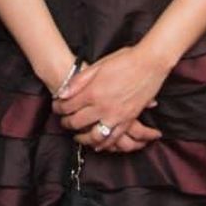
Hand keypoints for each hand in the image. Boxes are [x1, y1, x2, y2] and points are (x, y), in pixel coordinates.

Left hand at [53, 45, 167, 151]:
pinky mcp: (129, 120)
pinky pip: (115, 139)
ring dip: (83, 139)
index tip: (56, 107)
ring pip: (95, 136)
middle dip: (67, 124)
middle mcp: (103, 107)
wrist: (150, 63)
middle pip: (78, 123)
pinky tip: (98, 145)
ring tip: (77, 137)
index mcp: (93, 92)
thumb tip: (63, 93)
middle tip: (63, 122)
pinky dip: (105, 144)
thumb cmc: (124, 60)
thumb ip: (79, 81)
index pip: (68, 106)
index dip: (58, 108)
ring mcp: (117, 116)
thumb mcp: (98, 65)